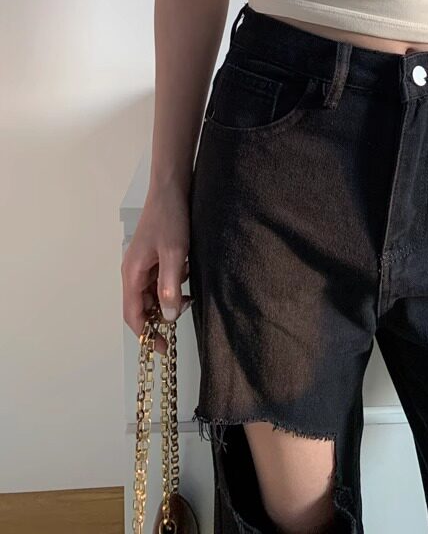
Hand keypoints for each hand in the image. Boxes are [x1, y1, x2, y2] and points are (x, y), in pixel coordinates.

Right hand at [121, 182, 192, 353]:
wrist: (171, 188)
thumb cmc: (170, 218)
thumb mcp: (173, 253)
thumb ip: (170, 285)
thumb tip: (167, 317)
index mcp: (132, 273)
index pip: (133, 315)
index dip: (146, 335)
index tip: (163, 348)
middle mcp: (134, 271)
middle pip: (142, 306)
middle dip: (160, 317)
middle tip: (182, 317)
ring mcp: (144, 264)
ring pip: (153, 293)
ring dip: (168, 299)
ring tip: (187, 296)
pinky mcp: (155, 256)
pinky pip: (161, 279)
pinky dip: (173, 284)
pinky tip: (186, 276)